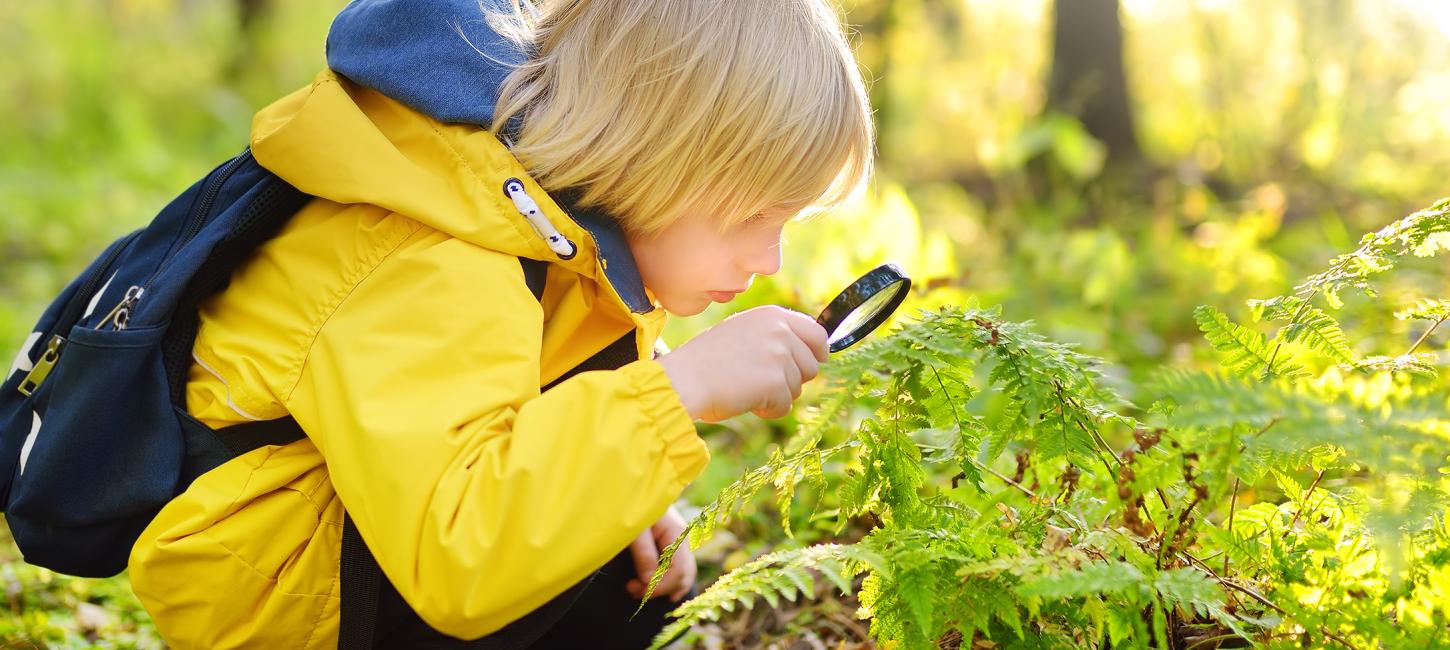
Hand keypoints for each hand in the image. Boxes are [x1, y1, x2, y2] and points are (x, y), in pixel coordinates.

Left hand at [626, 506, 694, 602]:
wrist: (630, 482)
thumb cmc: (630, 501)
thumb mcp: (634, 527)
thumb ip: (644, 553)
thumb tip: (649, 581)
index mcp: (675, 532)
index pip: (678, 568)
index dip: (660, 585)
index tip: (638, 590)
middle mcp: (682, 538)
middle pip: (684, 574)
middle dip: (660, 589)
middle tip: (632, 591)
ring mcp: (678, 540)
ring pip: (684, 573)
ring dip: (664, 587)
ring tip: (639, 593)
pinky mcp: (670, 542)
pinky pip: (678, 567)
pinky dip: (670, 582)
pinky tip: (658, 591)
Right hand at [657, 306, 828, 421]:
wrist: (686, 379)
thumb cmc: (707, 361)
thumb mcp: (742, 333)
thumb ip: (774, 337)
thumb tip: (813, 356)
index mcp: (771, 315)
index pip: (816, 332)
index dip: (819, 351)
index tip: (817, 361)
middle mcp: (780, 331)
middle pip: (811, 366)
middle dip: (791, 380)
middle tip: (760, 381)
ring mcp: (780, 356)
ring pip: (797, 388)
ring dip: (777, 395)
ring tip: (746, 388)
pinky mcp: (776, 382)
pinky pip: (785, 406)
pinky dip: (768, 410)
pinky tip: (746, 401)